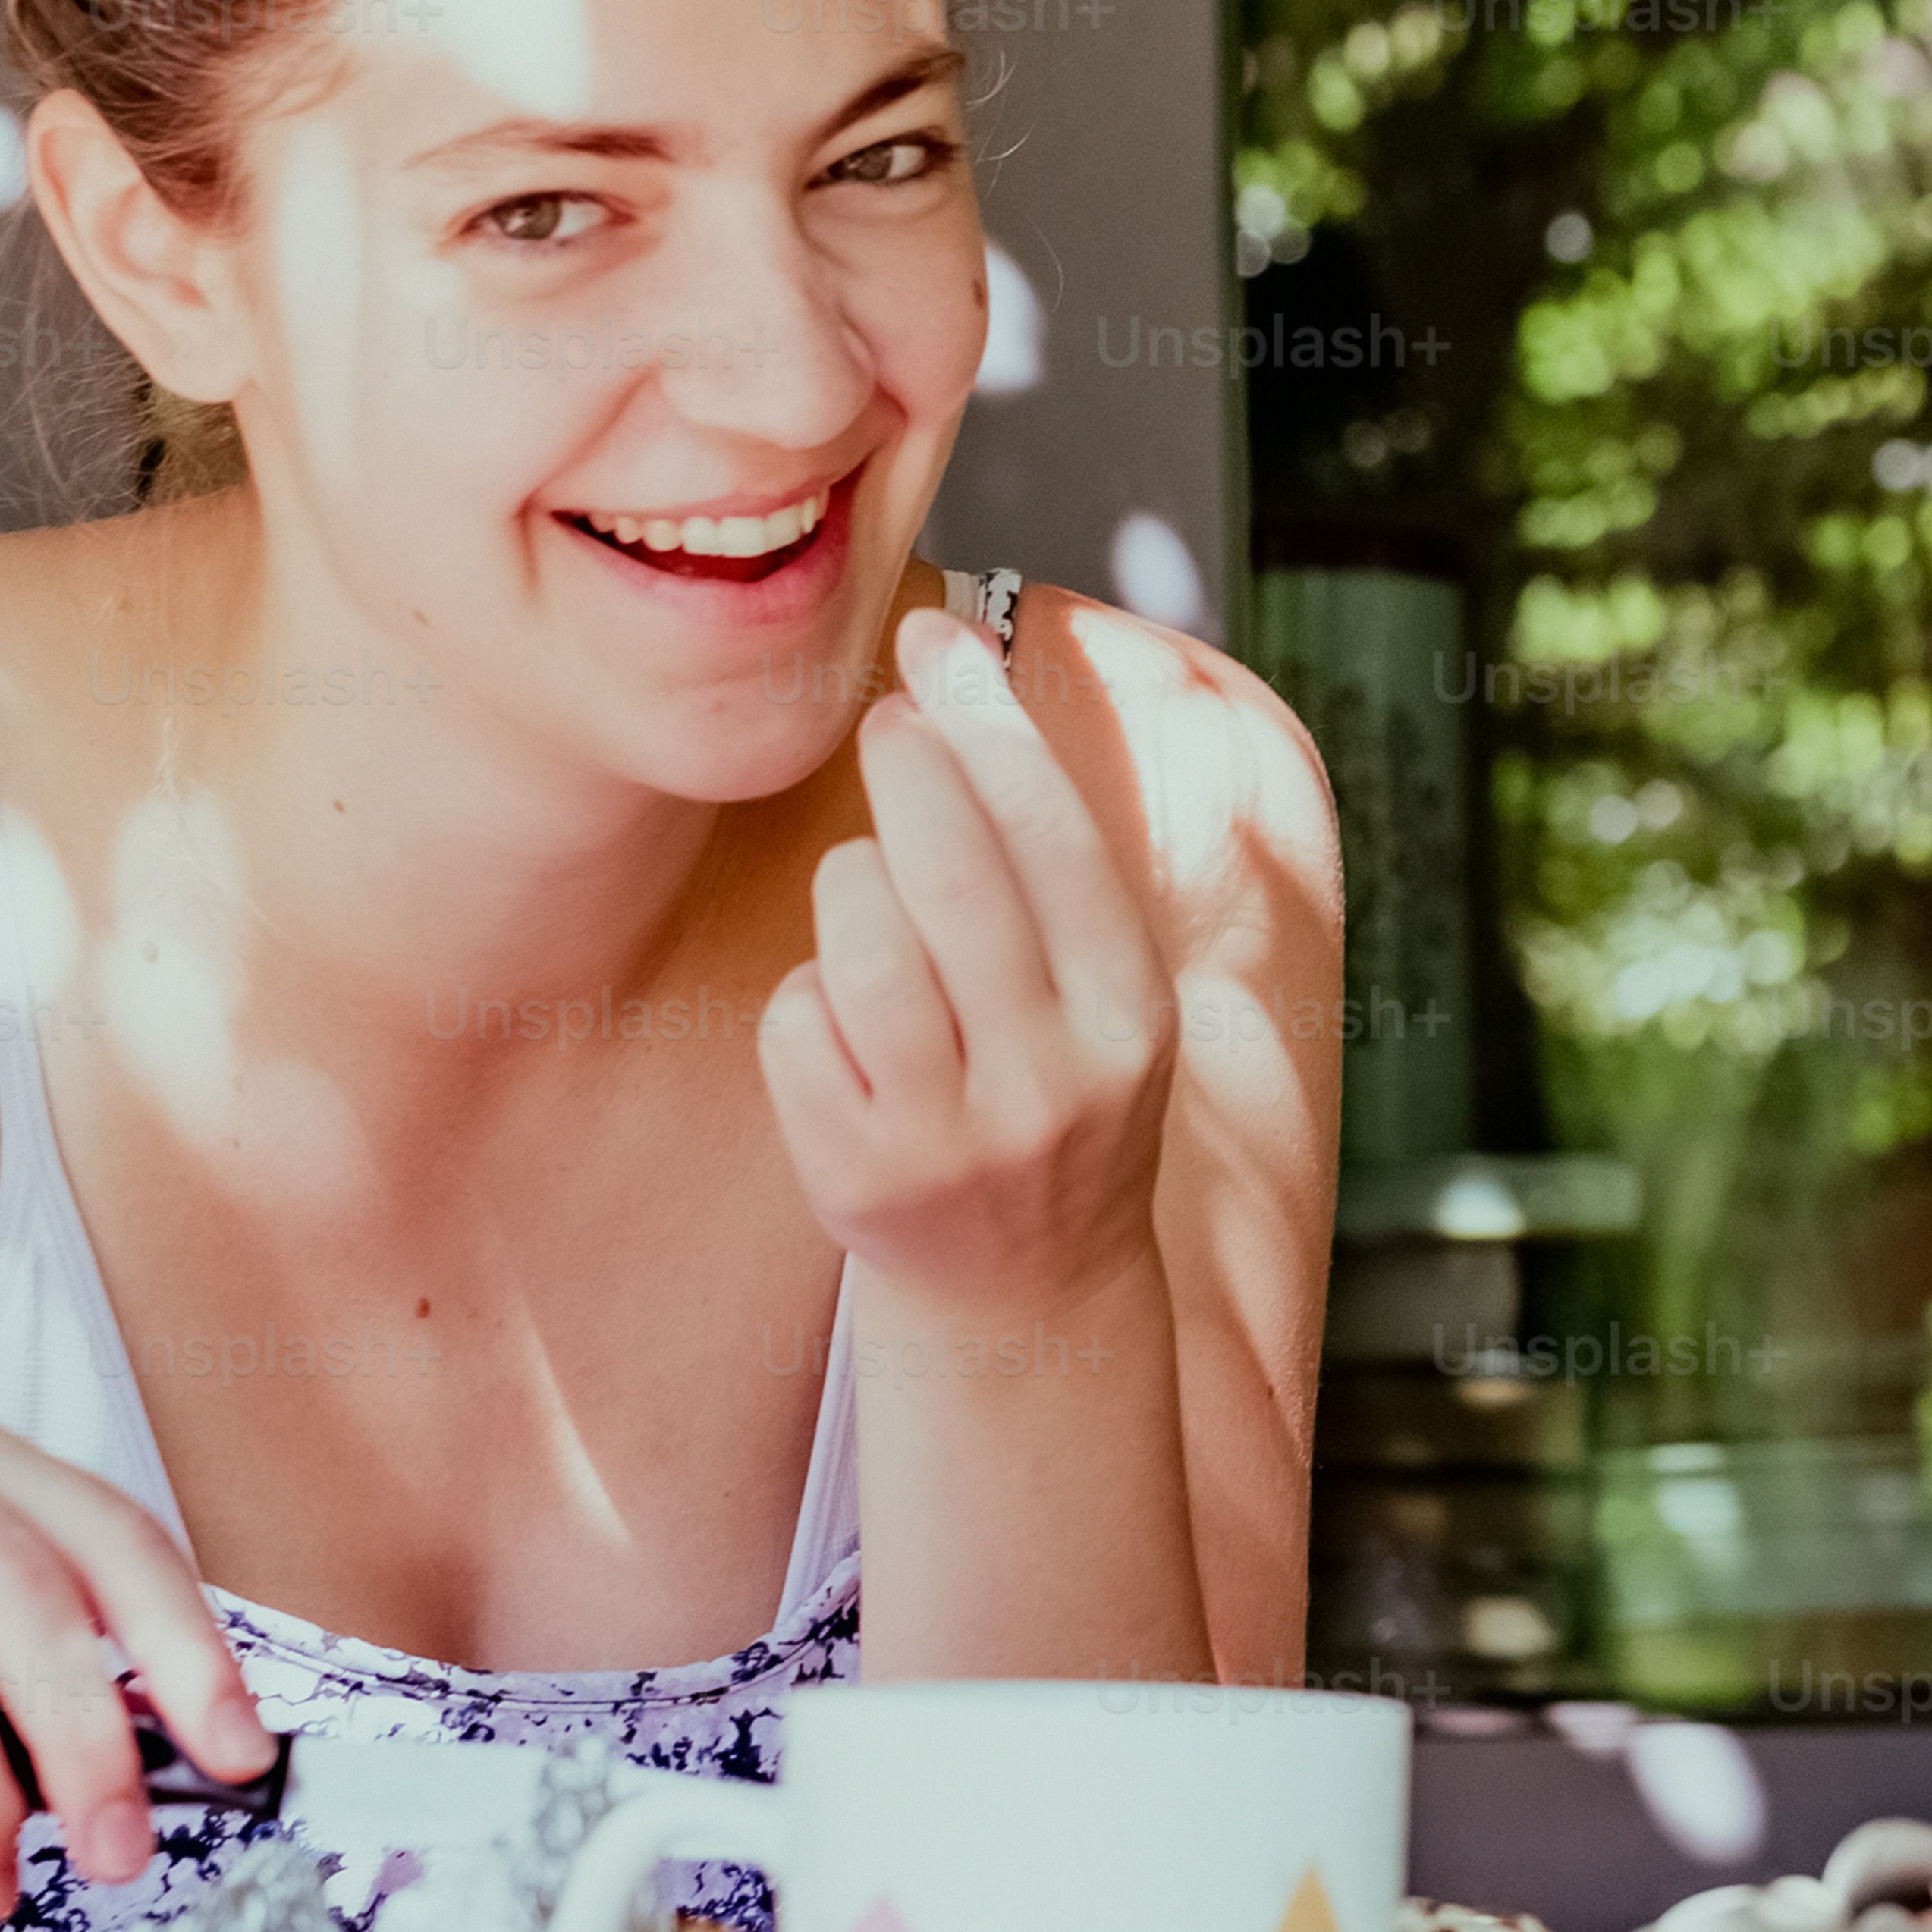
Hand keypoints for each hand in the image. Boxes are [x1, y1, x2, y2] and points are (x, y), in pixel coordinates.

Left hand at [768, 607, 1180, 1313]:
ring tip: (873, 897)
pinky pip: (799, 1023)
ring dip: (852, 890)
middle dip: (908, 768)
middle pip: (952, 874)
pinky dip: (808, 1003)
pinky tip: (847, 1028)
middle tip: (884, 720)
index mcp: (1132, 1015)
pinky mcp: (857, 1176)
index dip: (988, 721)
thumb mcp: (1108, 1002)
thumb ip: (1062, 880)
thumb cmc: (1056, 1098)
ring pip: (861, 940)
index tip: (937, 638)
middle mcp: (1055, 1077)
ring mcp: (954, 1133)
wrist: (1030, 1293)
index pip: (1054, 836)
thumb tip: (979, 701)